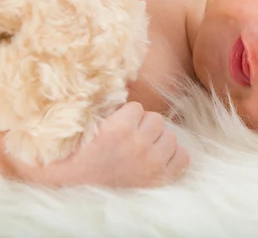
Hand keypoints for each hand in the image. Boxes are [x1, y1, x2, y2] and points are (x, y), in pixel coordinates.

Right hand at [0, 102, 189, 187]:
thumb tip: (120, 73)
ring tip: (141, 149)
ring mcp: (151, 163)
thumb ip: (108, 103)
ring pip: (170, 136)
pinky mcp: (160, 178)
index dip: (127, 116)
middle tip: (129, 138)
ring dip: (158, 140)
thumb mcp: (90, 121)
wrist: (74, 184)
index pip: (138, 108)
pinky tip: (158, 158)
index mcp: (119, 129)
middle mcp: (138, 145)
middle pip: (157, 120)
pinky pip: (183, 158)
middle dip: (144, 126)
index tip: (116, 126)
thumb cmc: (79, 150)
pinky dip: (174, 156)